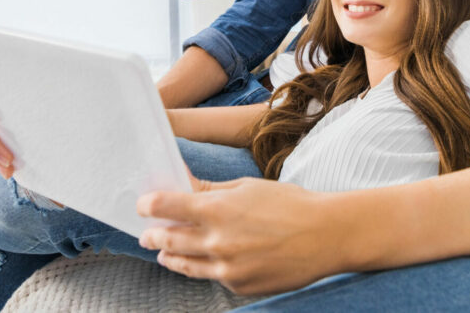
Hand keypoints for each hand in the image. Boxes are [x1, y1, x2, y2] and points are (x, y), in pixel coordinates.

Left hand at [137, 177, 344, 294]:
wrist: (326, 236)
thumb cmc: (290, 204)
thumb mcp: (248, 188)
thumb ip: (211, 190)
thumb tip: (184, 183)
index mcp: (218, 210)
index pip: (167, 207)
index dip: (149, 205)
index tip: (143, 204)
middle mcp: (218, 242)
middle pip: (169, 240)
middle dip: (154, 235)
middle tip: (148, 232)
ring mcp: (227, 268)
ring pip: (184, 265)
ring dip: (170, 257)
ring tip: (164, 253)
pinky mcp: (239, 286)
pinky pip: (212, 277)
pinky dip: (205, 267)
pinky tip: (204, 261)